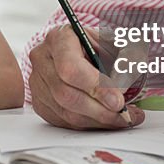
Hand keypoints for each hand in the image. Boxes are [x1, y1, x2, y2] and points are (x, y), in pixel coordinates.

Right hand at [28, 25, 144, 129]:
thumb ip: (124, 61)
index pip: (70, 67)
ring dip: (98, 120)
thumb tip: (125, 88)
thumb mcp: (116, 44)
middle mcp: (43, 59)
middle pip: (66, 93)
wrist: (83, 51)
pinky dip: (89, 124)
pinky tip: (106, 119)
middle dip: (100, 109)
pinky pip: (64, 121)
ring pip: (66, 112)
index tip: (118, 101)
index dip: (95, 87)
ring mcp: (37, 82)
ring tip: (122, 118)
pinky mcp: (40, 102)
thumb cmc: (98, 47)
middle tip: (124, 114)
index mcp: (59, 38)